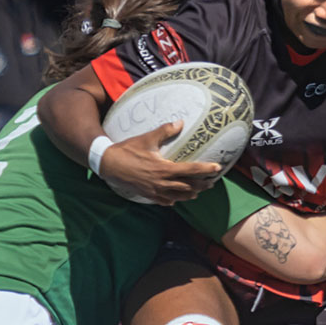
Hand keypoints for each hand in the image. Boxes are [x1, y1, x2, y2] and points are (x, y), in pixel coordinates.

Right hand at [99, 121, 223, 204]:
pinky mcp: (149, 196)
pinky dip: (175, 199)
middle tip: (212, 182)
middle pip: (189, 187)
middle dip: (203, 185)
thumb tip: (180, 123)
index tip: (217, 168)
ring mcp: (156, 192)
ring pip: (180, 197)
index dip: (206, 170)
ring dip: (191, 193)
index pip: (190, 170)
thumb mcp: (146, 139)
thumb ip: (165, 131)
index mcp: (164, 169)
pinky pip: (167, 201)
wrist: (108, 164)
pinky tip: (178, 197)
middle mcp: (162, 183)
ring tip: (200, 190)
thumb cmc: (127, 150)